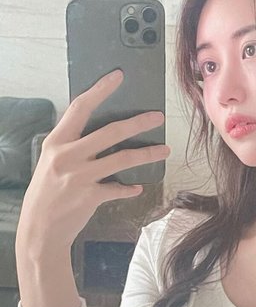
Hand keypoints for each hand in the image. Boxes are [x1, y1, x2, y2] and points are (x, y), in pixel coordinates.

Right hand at [17, 69, 169, 252]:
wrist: (39, 230)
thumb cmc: (46, 194)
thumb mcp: (52, 163)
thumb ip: (74, 148)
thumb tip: (107, 136)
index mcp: (56, 142)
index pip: (80, 108)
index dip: (100, 90)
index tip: (118, 77)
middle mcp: (68, 156)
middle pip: (110, 132)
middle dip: (138, 122)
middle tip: (158, 117)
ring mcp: (80, 177)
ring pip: (122, 159)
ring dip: (147, 154)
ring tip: (164, 150)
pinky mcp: (90, 197)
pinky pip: (118, 189)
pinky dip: (130, 188)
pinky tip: (137, 188)